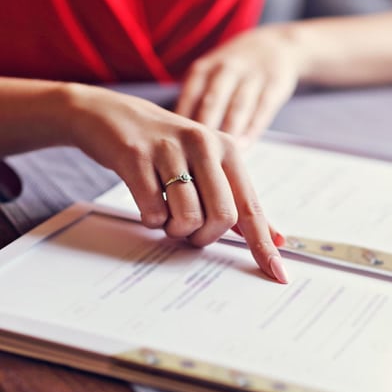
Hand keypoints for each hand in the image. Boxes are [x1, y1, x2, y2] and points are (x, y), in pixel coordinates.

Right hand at [66, 84, 287, 282]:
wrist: (112, 116)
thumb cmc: (166, 148)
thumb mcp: (207, 164)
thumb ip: (238, 199)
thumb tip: (275, 236)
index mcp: (227, 149)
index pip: (251, 207)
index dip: (264, 244)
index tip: (278, 274)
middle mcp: (204, 144)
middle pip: (223, 217)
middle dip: (204, 236)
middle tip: (189, 230)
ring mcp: (169, 148)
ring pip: (189, 217)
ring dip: (176, 229)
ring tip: (167, 214)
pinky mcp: (136, 156)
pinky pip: (154, 211)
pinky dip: (151, 219)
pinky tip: (148, 202)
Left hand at [176, 26, 300, 145]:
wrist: (279, 45)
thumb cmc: (234, 70)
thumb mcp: (210, 73)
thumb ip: (195, 100)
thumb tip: (177, 137)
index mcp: (205, 68)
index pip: (190, 95)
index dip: (183, 120)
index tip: (178, 144)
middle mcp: (227, 69)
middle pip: (213, 101)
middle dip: (204, 128)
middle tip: (196, 154)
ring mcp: (252, 76)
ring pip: (237, 107)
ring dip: (229, 133)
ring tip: (221, 156)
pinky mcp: (275, 85)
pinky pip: (261, 110)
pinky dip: (252, 130)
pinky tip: (244, 147)